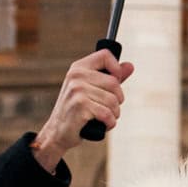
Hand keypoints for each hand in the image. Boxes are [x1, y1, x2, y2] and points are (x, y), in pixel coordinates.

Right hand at [31, 49, 133, 171]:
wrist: (57, 132)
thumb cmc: (77, 110)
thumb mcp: (91, 90)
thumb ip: (111, 78)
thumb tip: (130, 66)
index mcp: (79, 68)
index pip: (105, 55)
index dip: (116, 68)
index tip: (116, 81)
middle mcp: (76, 76)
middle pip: (114, 82)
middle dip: (118, 100)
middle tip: (109, 108)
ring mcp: (77, 90)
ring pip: (113, 100)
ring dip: (114, 114)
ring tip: (105, 118)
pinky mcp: (80, 106)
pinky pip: (107, 114)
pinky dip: (110, 123)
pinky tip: (104, 125)